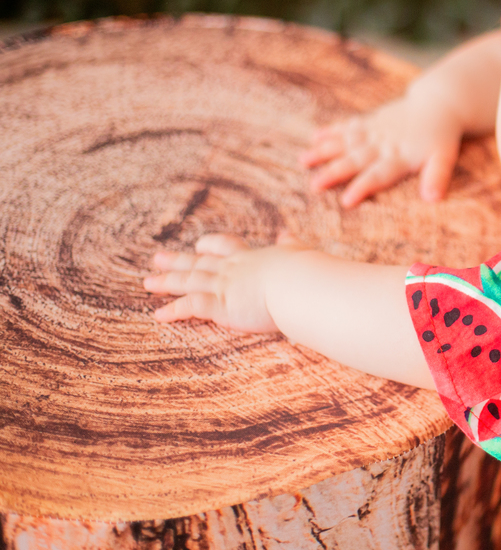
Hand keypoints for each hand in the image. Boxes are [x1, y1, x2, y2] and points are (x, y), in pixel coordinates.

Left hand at [144, 231, 306, 331]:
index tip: (200, 245)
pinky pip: (191, 307)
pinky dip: (174, 311)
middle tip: (157, 258)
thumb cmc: (304, 270)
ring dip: (167, 283)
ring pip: (188, 282)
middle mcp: (232, 269)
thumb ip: (291, 245)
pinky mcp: (220, 305)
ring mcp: (224, 286)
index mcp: (251, 258)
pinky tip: (159, 315)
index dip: (211, 246)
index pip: (226, 247)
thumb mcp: (298, 252)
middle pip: (198, 263)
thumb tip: (288, 234)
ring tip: (148, 282)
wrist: (299, 283)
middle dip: (177, 261)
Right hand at [299, 95, 462, 206]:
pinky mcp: (372, 121)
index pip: (379, 175)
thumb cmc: (441, 137)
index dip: (363, 187)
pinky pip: (350, 126)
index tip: (346, 201)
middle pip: (356, 159)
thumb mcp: (445, 157)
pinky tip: (315, 136)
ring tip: (303, 160)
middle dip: (335, 172)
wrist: (439, 104)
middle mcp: (384, 144)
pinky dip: (332, 130)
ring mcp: (376, 131)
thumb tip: (432, 199)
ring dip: (325, 150)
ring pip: (346, 141)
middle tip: (314, 185)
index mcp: (401, 156)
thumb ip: (437, 177)